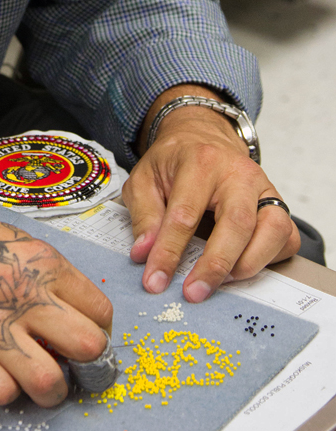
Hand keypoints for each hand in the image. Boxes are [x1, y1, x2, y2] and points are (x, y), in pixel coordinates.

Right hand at [0, 193, 111, 407]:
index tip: (86, 335)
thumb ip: (49, 274)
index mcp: (41, 263)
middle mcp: (22, 294)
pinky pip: (2, 393)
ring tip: (39, 379)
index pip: (100, 310)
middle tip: (72, 364)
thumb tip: (82, 311)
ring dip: (50, 389)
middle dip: (88, 364)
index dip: (99, 329)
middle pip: (89, 347)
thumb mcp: (13, 241)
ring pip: (49, 382)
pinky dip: (5, 391)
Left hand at [122, 88, 300, 302]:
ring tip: (221, 282)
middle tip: (194, 292)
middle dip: (215, 264)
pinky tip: (242, 268)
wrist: (203, 138)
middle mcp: (239, 174)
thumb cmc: (174, 162)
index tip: (155, 280)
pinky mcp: (278, 205)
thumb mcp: (144, 179)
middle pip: (238, 223)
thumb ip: (144, 215)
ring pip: (273, 230)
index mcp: (201, 161)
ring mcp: (264, 189)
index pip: (185, 214)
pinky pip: (287, 238)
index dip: (168, 252)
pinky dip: (269, 259)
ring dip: (248, 264)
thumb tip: (144, 254)